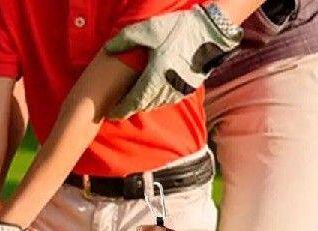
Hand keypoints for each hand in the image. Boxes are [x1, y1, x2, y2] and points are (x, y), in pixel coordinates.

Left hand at [105, 5, 242, 118]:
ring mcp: (178, 91)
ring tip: (134, 103)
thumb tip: (108, 49)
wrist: (209, 34)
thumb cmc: (178, 30)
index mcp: (154, 78)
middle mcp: (165, 90)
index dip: (122, 110)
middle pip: (144, 105)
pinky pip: (167, 100)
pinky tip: (153, 95)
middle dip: (131, 109)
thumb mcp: (148, 29)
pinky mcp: (187, 89)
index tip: (112, 114)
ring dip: (144, 105)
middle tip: (119, 110)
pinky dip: (157, 100)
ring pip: (156, 104)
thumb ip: (126, 39)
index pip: (134, 102)